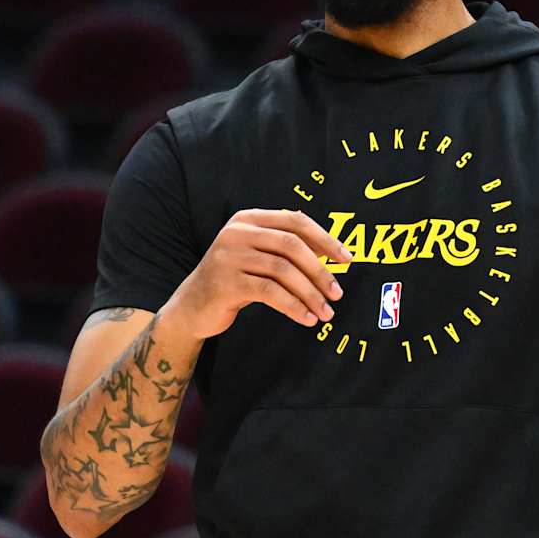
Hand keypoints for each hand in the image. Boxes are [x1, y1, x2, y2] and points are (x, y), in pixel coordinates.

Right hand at [165, 208, 352, 336]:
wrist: (191, 307)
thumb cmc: (233, 281)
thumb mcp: (257, 257)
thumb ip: (285, 249)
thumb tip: (332, 253)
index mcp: (248, 219)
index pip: (295, 221)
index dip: (325, 239)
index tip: (347, 259)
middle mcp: (237, 232)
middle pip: (292, 245)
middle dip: (320, 271)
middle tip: (337, 293)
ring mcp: (229, 256)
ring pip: (283, 271)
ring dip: (310, 294)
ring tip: (325, 312)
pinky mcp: (226, 282)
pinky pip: (270, 293)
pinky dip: (294, 307)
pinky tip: (306, 319)